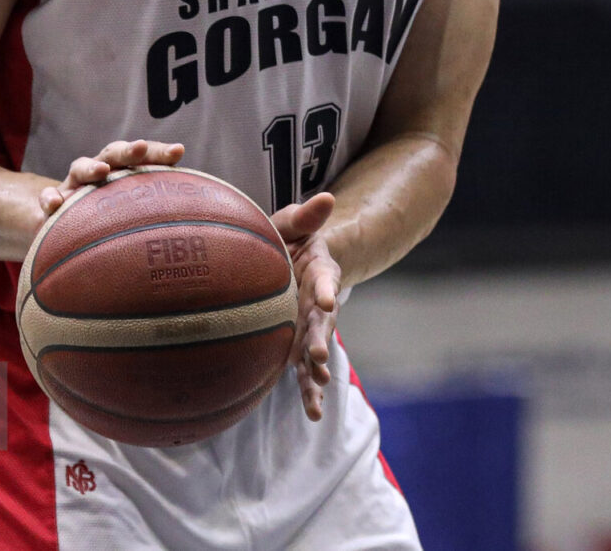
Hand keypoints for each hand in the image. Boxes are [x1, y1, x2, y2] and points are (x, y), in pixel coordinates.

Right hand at [38, 139, 184, 217]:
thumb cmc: (112, 220)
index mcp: (123, 171)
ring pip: (80, 168)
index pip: (143, 156)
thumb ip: (156, 211)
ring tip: (101, 171)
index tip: (178, 151)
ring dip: (91, 167)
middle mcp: (99, 171)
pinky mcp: (52, 204)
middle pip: (113, 153)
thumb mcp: (133, 214)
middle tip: (141, 148)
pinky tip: (55, 204)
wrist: (68, 226)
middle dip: (127, 150)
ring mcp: (74, 186)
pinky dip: (50, 198)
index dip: (159, 152)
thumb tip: (201, 219)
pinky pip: (49, 198)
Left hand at [269, 193, 339, 420]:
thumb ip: (305, 215)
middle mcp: (319, 301)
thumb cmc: (284, 237)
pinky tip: (313, 412)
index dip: (325, 288)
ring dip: (316, 370)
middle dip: (321, 339)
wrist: (285, 259)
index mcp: (320, 269)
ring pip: (315, 351)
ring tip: (318, 388)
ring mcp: (310, 326)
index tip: (326, 298)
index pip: (324, 278)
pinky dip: (308, 389)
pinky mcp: (298, 344)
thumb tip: (326, 197)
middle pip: (322, 322)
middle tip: (318, 356)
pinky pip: (302, 369)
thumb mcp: (292, 221)